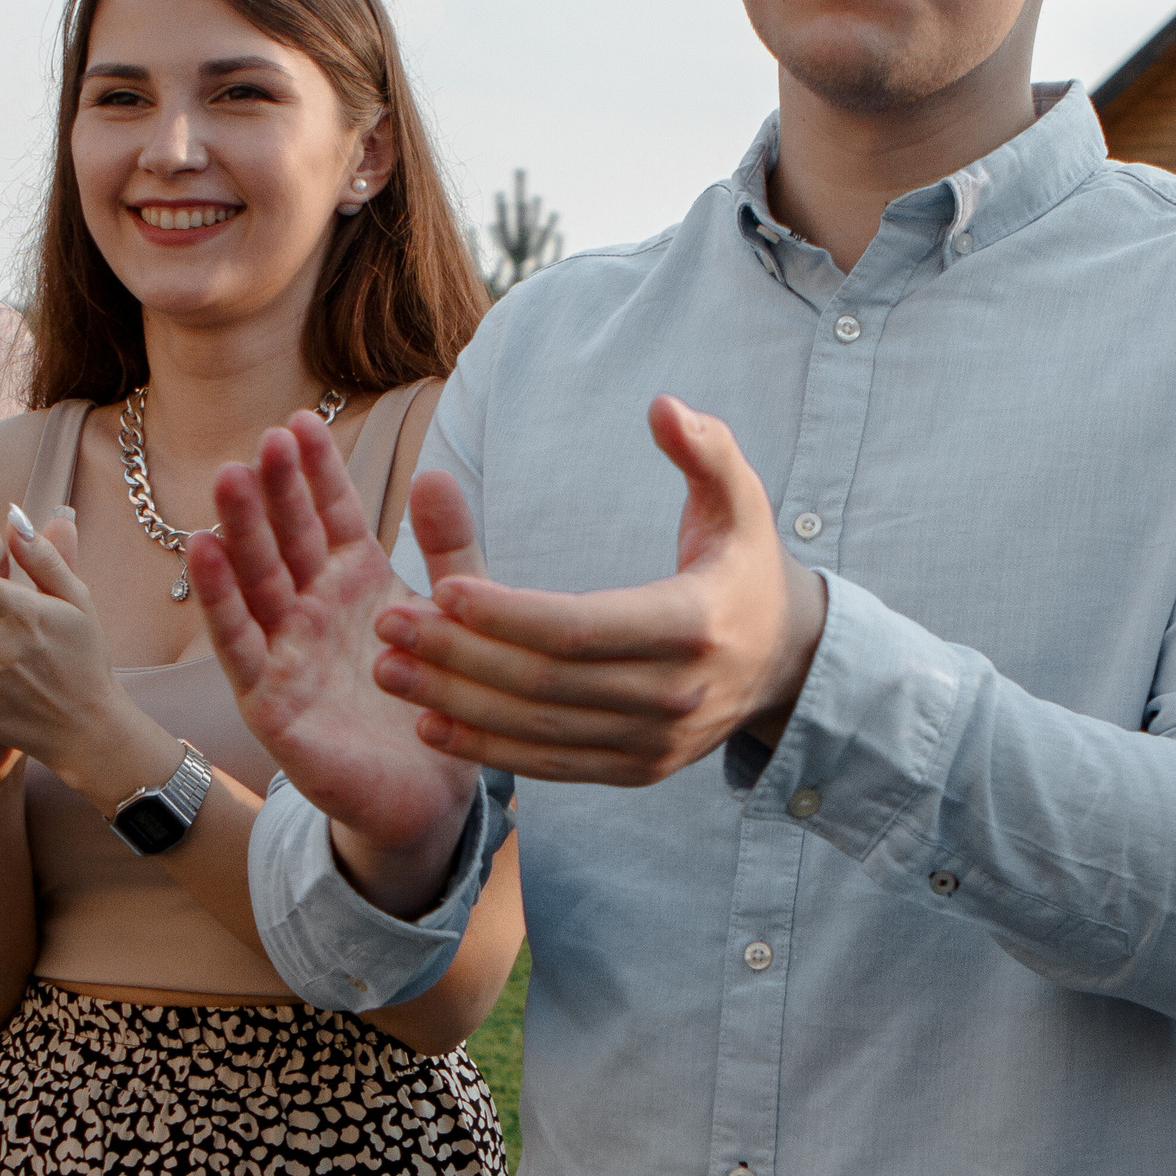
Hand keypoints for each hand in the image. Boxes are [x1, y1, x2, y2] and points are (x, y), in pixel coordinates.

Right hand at [189, 411, 483, 899]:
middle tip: (265, 441)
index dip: (316, 472)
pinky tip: (203, 552)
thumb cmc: (434, 701)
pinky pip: (240, 647)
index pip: (331, 515)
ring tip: (229, 478)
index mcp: (354, 584)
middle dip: (275, 491)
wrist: (430, 798)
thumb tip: (437, 472)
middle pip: (286, 539)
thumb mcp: (453, 614)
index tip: (301, 422)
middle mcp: (311, 612)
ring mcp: (285, 655)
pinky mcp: (271, 704)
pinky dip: (220, 601)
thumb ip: (450, 548)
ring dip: (239, 531)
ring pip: (255, 583)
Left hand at [371, 395, 826, 784]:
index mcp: (694, 623)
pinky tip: (430, 723)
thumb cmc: (743, 564)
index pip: (579, 627)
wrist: (787, 660)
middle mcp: (676, 693)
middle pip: (546, 682)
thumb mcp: (741, 499)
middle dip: (459, 656)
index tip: (440, 589)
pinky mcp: (638, 770)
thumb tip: (662, 405)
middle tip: (389, 626)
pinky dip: (488, 747)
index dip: (505, 614)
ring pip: (539, 729)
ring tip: (388, 671)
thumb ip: (704, 449)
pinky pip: (551, 765)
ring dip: (457, 704)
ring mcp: (657, 741)